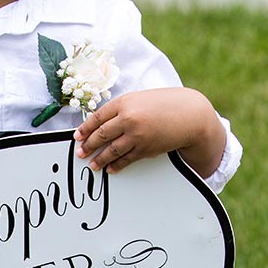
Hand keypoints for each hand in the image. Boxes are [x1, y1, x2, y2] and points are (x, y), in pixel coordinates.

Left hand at [73, 87, 224, 175]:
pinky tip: (110, 169)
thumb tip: (103, 122)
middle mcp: (128, 118)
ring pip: (112, 150)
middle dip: (88, 145)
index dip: (85, 128)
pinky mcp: (145, 149)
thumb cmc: (165, 104)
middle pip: (101, 134)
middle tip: (80, 153)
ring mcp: (136, 135)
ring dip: (100, 159)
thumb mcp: (140, 99)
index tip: (77, 136)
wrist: (189, 114)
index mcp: (124, 102)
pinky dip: (116, 165)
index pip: (97, 117)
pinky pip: (126, 159)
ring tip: (92, 164)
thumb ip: (122, 108)